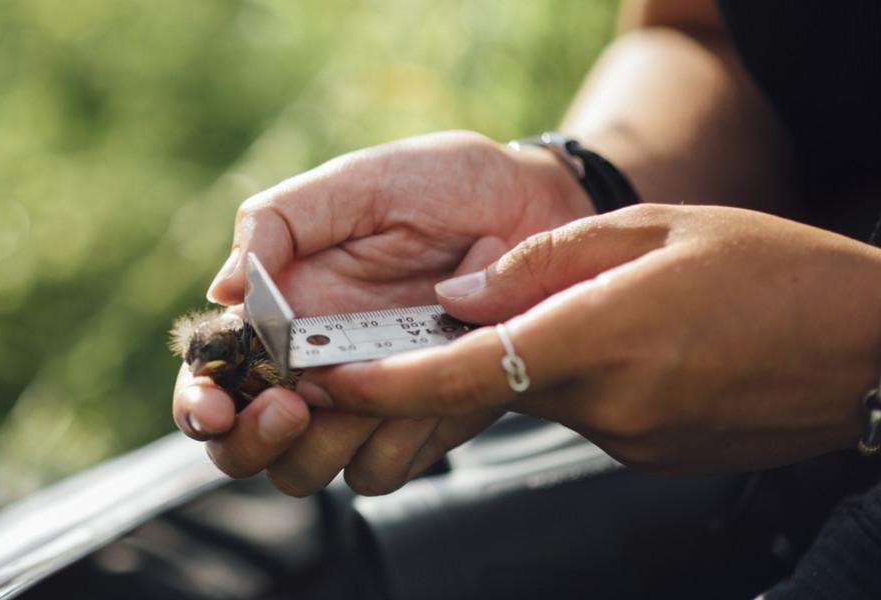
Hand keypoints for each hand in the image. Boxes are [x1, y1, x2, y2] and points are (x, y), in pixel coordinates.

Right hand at [172, 131, 593, 495]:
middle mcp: (308, 368)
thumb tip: (221, 290)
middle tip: (290, 405)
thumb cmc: (441, 185)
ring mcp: (363, 401)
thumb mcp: (354, 183)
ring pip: (304, 472)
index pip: (210, 380)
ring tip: (360, 392)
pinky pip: (379, 470)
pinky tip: (416, 394)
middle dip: (248, 443)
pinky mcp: (419, 421)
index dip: (198, 404)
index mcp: (276, 314)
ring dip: (317, 446)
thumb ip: (278, 223)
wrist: (540, 206)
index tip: (217, 403)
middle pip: (241, 449)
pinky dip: (385, 447)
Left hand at [307, 204, 880, 472]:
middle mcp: (606, 405)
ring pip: (542, 399)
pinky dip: (585, 382)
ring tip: (608, 310)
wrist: (872, 351)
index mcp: (598, 339)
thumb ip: (542, 260)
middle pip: (495, 385)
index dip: (386, 383)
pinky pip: (586, 416)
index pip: (463, 374)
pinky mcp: (649, 457)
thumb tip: (457, 293)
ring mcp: (629, 440)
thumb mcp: (655, 231)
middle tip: (475, 309)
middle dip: (469, 352)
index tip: (331, 380)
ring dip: (539, 360)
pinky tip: (640, 347)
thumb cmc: (777, 273)